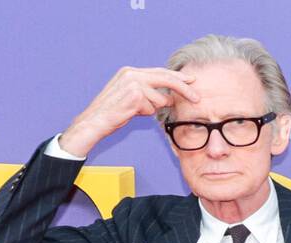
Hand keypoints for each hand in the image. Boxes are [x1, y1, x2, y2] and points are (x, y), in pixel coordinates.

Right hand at [60, 66, 200, 157]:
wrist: (94, 122)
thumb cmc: (111, 114)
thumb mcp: (131, 100)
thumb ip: (148, 95)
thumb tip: (168, 99)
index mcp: (130, 72)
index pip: (160, 72)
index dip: (176, 77)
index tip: (190, 80)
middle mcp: (132, 74)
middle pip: (166, 78)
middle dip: (183, 88)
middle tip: (196, 97)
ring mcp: (133, 83)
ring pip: (159, 99)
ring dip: (151, 109)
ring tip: (133, 111)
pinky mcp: (135, 96)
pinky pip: (151, 108)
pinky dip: (144, 114)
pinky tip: (130, 113)